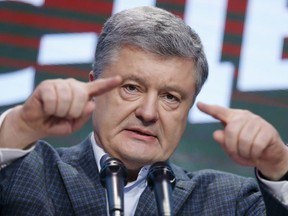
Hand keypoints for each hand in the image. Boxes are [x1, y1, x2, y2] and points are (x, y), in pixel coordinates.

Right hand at [0, 76, 121, 148]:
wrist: (36, 124)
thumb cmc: (57, 123)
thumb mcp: (74, 124)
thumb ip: (84, 116)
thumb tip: (91, 102)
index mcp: (82, 94)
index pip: (98, 87)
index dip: (109, 83)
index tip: (120, 79)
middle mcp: (73, 86)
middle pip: (82, 96)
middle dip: (73, 111)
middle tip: (64, 115)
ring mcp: (59, 83)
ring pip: (67, 99)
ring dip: (60, 111)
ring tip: (55, 111)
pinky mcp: (46, 85)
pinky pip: (53, 99)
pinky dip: (50, 109)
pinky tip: (47, 108)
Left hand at [197, 101, 287, 180]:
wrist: (268, 156)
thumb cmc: (246, 150)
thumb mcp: (231, 148)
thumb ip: (223, 141)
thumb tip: (216, 134)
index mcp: (232, 118)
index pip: (219, 111)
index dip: (208, 109)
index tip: (198, 104)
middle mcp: (244, 116)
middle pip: (231, 131)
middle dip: (232, 147)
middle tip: (237, 153)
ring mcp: (257, 121)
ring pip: (244, 140)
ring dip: (244, 152)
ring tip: (247, 153)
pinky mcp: (268, 130)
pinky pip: (256, 145)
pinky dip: (254, 154)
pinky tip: (257, 153)